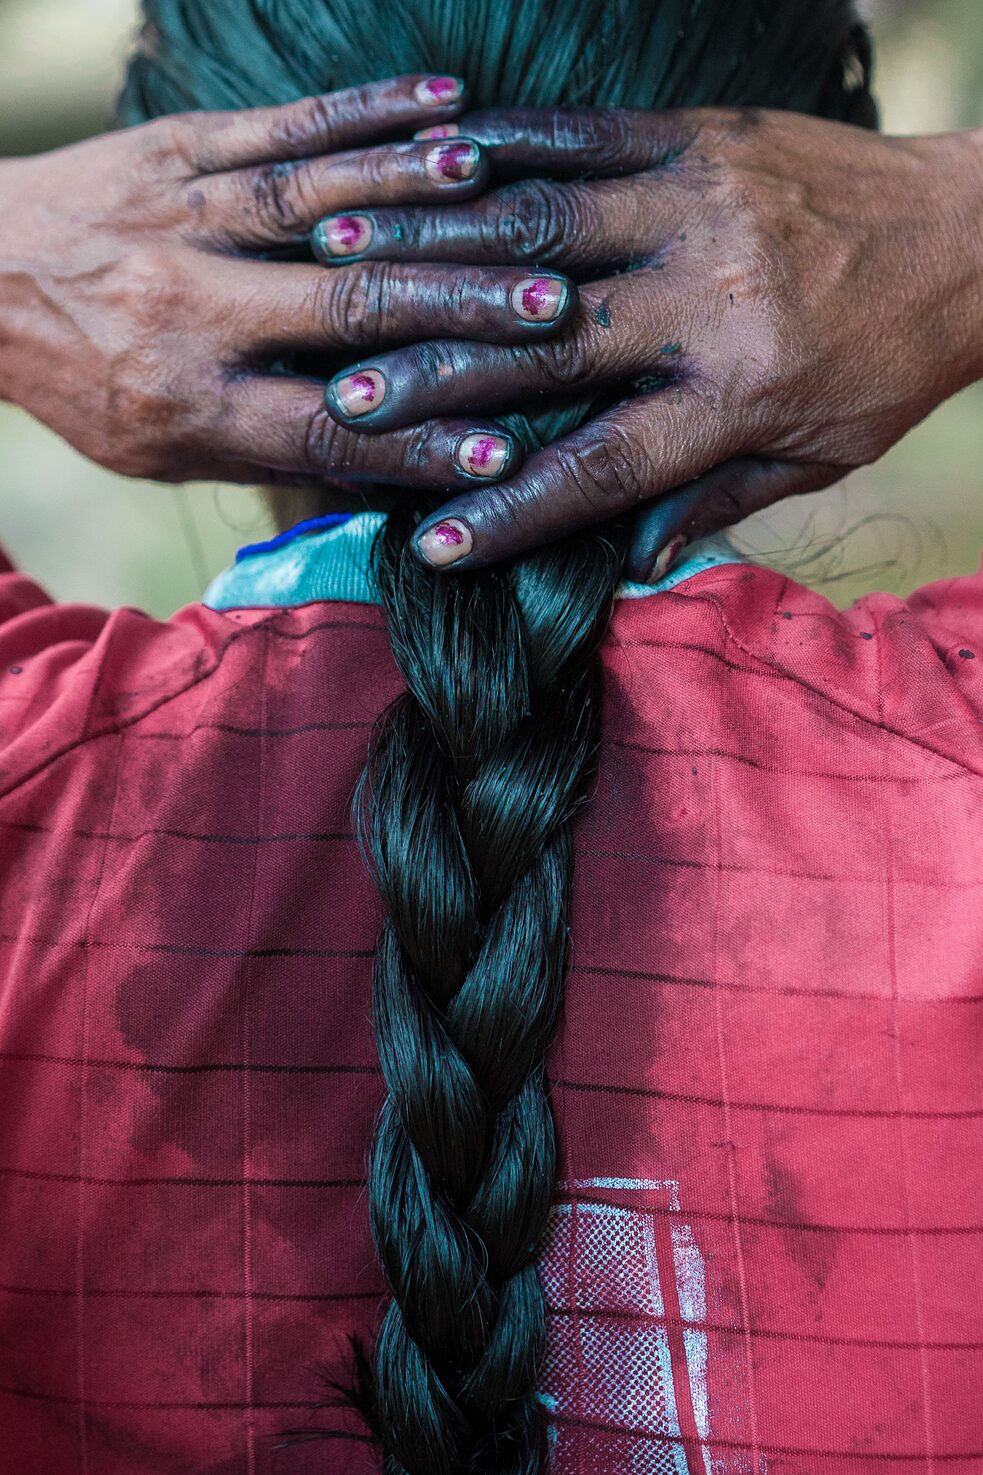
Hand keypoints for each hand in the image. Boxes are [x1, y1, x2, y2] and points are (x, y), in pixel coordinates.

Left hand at [0, 78, 575, 489]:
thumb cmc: (85, 382)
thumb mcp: (161, 450)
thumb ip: (268, 451)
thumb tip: (388, 468)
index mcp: (185, 402)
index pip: (322, 428)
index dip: (417, 443)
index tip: (504, 454)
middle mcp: (188, 308)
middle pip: (340, 310)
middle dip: (453, 309)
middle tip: (548, 312)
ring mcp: (183, 216)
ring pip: (319, 202)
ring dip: (422, 194)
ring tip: (508, 194)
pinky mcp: (179, 147)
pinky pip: (285, 126)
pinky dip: (370, 113)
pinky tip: (447, 100)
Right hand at [314, 108, 982, 572]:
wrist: (972, 232)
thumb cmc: (888, 363)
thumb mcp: (817, 456)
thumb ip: (715, 500)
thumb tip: (627, 564)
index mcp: (736, 393)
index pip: (601, 466)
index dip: (511, 510)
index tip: (432, 546)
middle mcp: (708, 298)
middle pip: (545, 345)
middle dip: (435, 374)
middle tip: (342, 397)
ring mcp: (698, 205)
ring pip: (540, 224)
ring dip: (432, 241)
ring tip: (339, 251)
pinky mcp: (699, 137)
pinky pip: (581, 136)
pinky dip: (496, 148)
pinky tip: (424, 160)